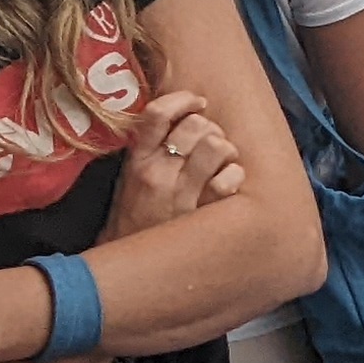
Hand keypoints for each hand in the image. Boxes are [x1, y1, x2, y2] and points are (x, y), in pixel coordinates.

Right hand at [103, 90, 248, 238]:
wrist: (129, 263)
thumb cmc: (134, 215)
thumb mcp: (129, 176)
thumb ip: (150, 147)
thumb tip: (183, 115)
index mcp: (138, 160)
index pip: (157, 113)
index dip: (183, 100)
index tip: (197, 103)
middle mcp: (158, 173)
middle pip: (195, 125)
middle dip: (209, 128)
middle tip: (209, 140)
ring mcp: (180, 194)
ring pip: (216, 146)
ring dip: (225, 148)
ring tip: (221, 159)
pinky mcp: (201, 215)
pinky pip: (228, 180)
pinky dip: (234, 175)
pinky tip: (228, 181)